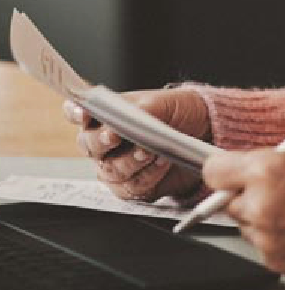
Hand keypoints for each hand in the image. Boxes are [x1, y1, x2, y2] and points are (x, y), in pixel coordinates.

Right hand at [64, 88, 210, 201]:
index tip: (82, 112)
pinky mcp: (132, 187)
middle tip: (116, 136)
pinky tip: (161, 163)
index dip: (76, 112)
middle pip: (88, 145)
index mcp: (108, 115)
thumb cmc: (179, 112)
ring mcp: (116, 166)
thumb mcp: (165, 102)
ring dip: (131, 160)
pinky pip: (132, 187)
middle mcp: (105, 143)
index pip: (79, 112)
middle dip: (102, 141)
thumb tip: (130, 115)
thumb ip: (143, 108)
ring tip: (150, 150)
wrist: (205, 131)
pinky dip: (148, 174)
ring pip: (110, 169)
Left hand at [202, 149, 284, 276]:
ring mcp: (267, 239)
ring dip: (262, 218)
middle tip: (275, 189)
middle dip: (245, 194)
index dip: (223, 169)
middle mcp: (260, 206)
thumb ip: (267, 165)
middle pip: (228, 201)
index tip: (227, 170)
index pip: (214, 171)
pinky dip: (278, 238)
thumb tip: (241, 170)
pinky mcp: (277, 263)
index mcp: (266, 170)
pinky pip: (264, 247)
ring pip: (246, 226)